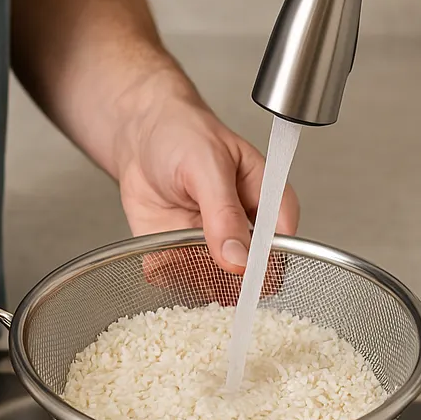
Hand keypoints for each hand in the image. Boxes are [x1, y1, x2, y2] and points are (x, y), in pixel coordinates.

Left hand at [115, 89, 299, 274]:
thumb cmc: (181, 134)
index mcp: (265, 199)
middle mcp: (243, 228)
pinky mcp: (182, 255)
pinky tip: (160, 253)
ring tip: (179, 254)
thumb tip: (240, 259)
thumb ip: (224, 213)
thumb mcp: (206, 164)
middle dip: (231, 280)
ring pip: (217, 285)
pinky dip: (167, 273)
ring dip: (196, 278)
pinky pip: (179, 280)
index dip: (268, 261)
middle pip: (253, 273)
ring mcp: (213, 245)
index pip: (282, 241)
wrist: (138, 134)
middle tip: (207, 266)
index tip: (245, 270)